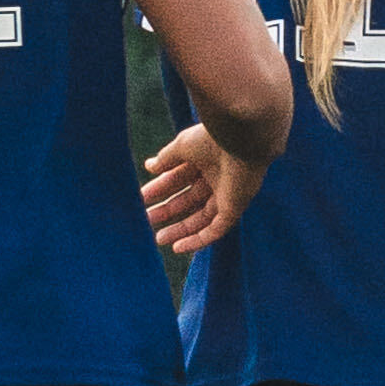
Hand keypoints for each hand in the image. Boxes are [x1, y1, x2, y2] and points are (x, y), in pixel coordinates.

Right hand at [139, 124, 257, 259]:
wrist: (243, 139)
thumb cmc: (214, 137)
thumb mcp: (183, 146)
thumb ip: (166, 158)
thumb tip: (149, 167)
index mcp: (206, 160)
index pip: (180, 178)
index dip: (160, 188)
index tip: (141, 197)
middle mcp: (218, 178)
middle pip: (189, 199)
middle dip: (167, 210)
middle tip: (146, 219)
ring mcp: (228, 195)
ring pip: (201, 218)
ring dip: (180, 230)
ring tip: (158, 239)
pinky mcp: (235, 208)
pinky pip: (216, 230)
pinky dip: (197, 240)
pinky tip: (178, 248)